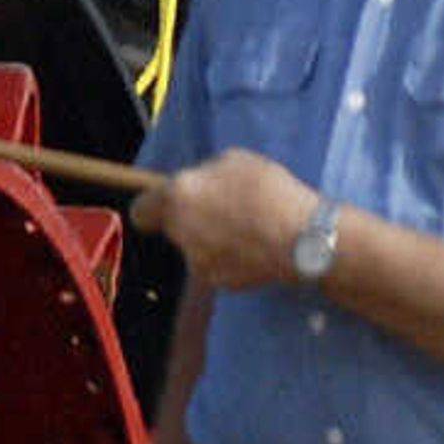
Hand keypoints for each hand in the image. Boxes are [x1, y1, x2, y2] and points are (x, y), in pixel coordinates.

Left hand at [130, 149, 316, 290]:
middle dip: (192, 220)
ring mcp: (197, 262)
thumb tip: (199, 185)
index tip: (173, 202)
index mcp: (177, 198)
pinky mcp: (219, 283)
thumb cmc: (268, 190)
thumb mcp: (234, 161)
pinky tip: (256, 248)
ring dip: (212, 240)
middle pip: (174, 228)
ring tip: (248, 229)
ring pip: (196, 248)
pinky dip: (231, 259)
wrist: (302, 238)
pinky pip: (218, 266)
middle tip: (225, 210)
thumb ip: (205, 175)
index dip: (154, 206)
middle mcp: (179, 233)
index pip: (141, 211)